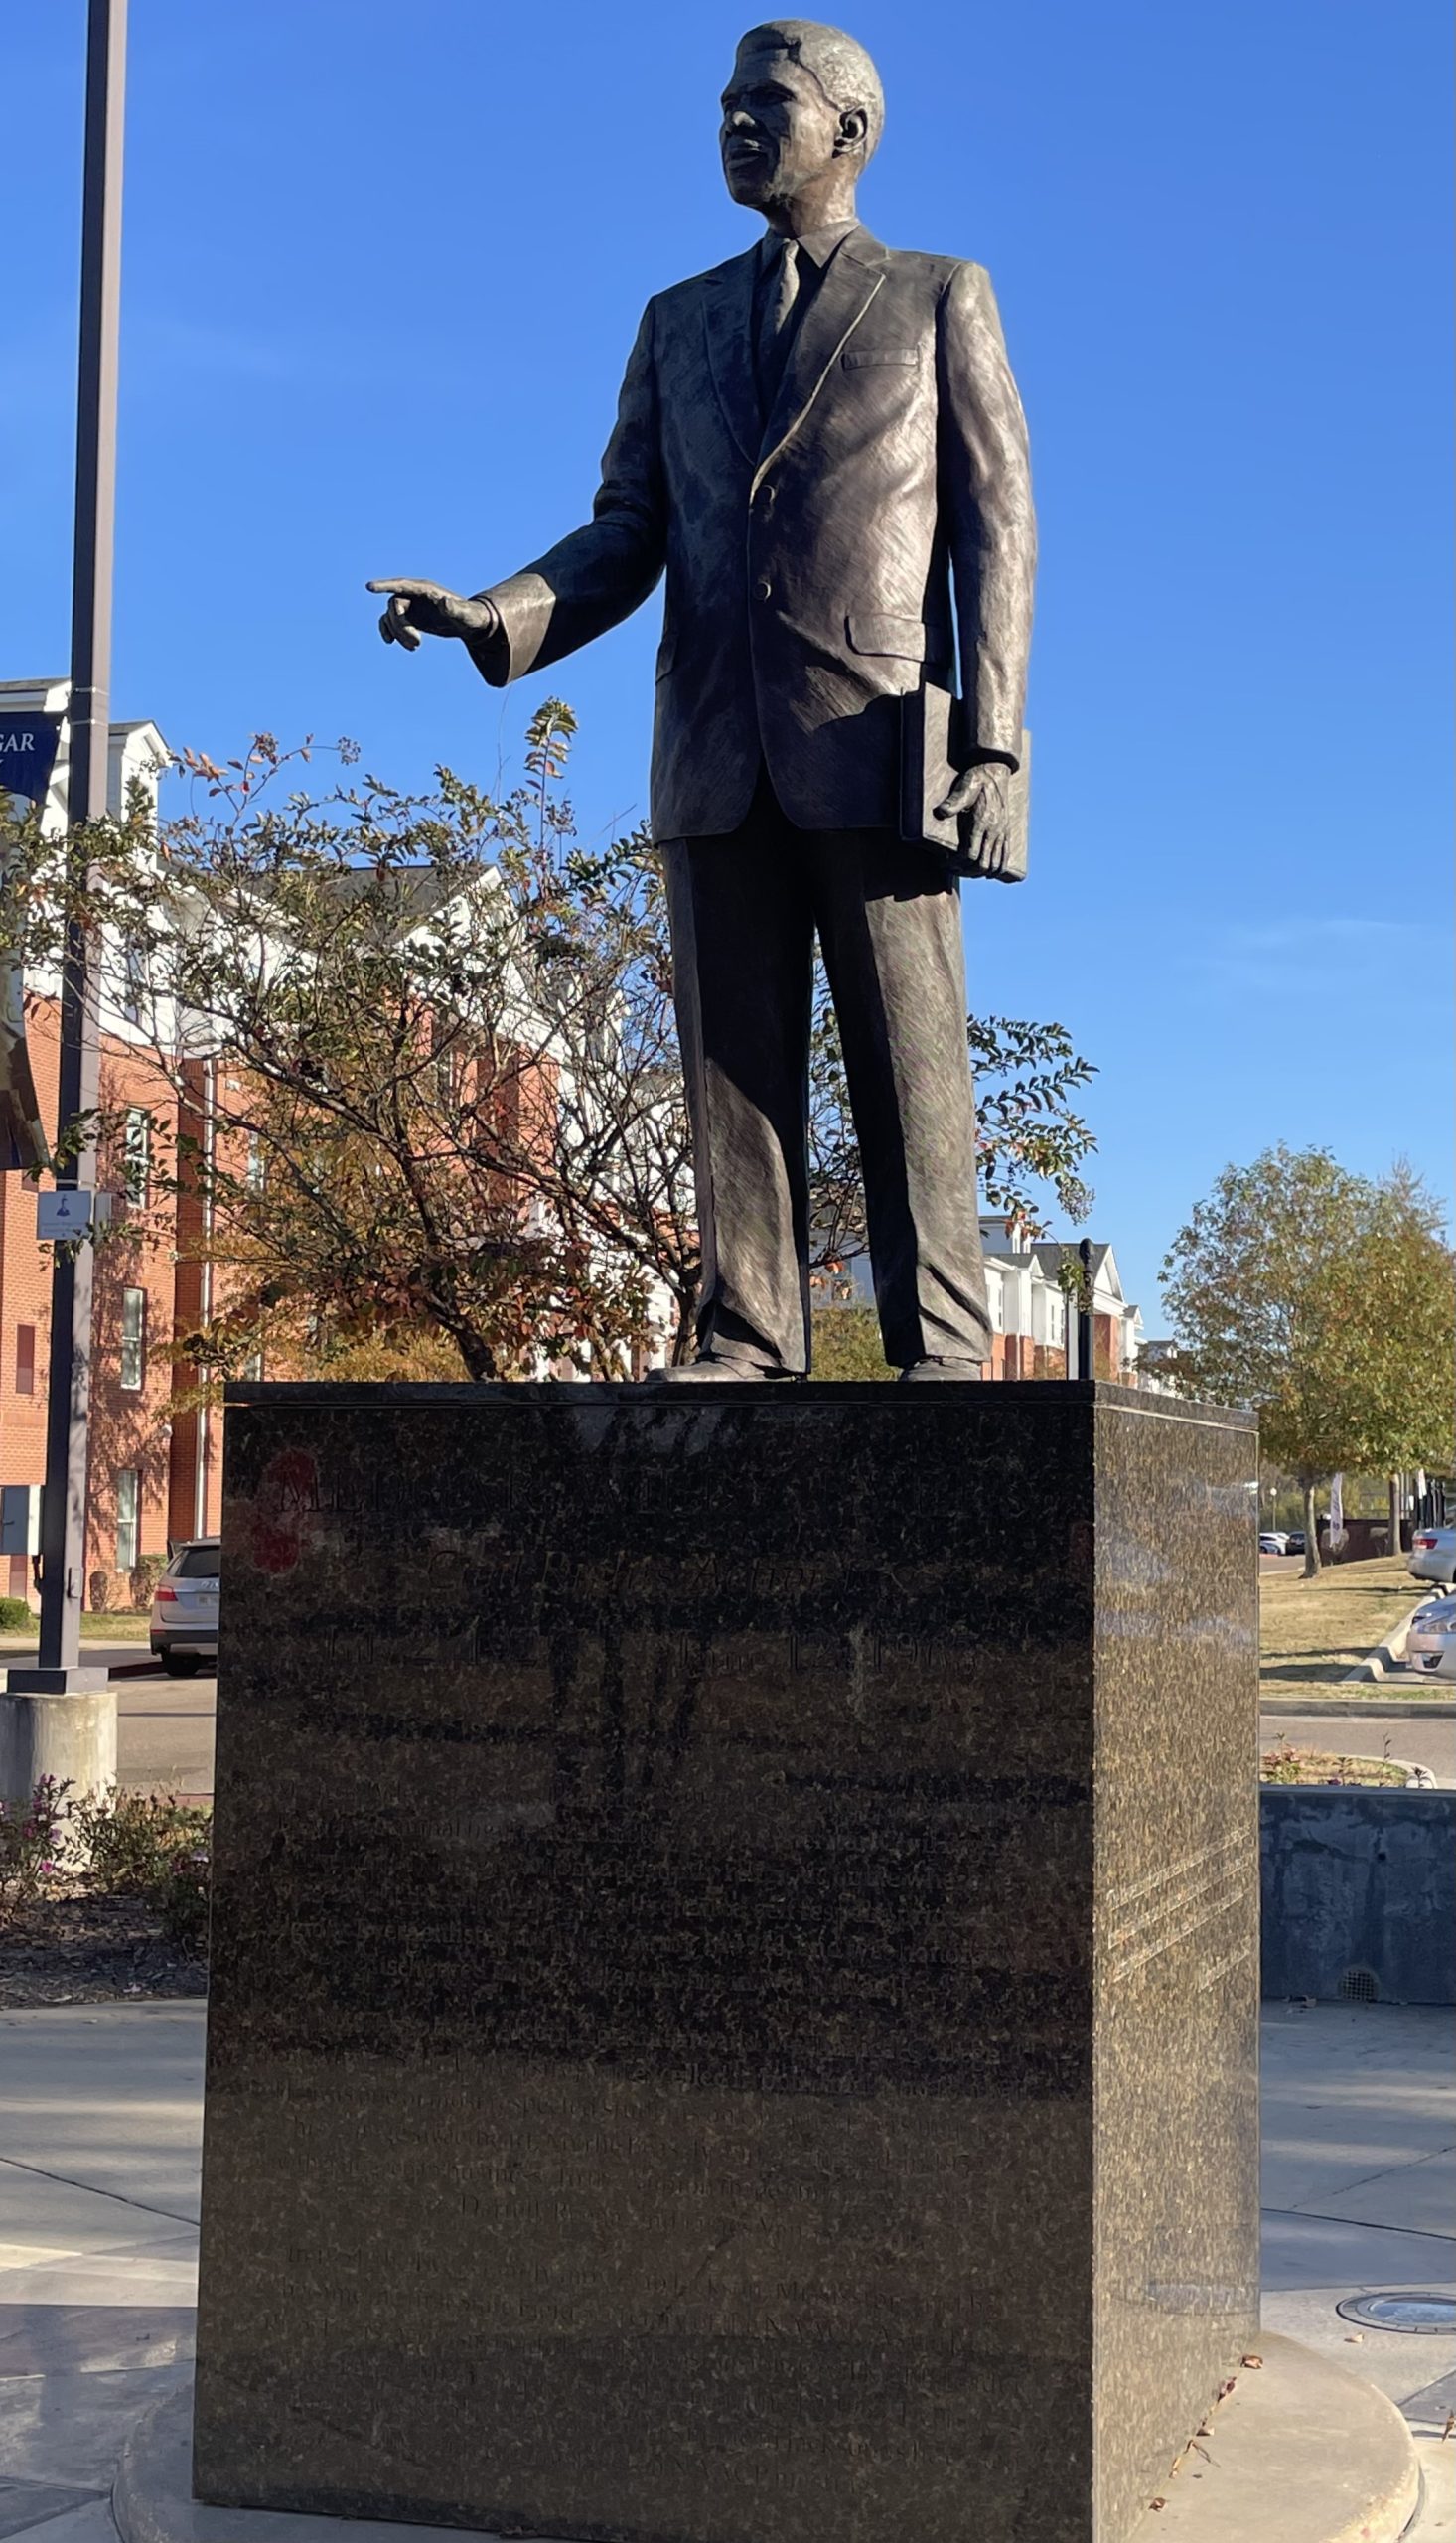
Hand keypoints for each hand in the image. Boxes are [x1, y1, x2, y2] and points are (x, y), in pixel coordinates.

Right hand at [367, 579, 499, 651]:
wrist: (470, 623)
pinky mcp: (410, 617)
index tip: (369, 588)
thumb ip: (454, 608)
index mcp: (426, 589)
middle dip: (401, 626)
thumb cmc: (470, 617)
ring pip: (392, 616)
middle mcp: (415, 595)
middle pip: (395, 606)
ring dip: (398, 633)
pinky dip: (388, 631)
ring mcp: (411, 605)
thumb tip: (444, 602)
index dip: (385, 585)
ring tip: (415, 647)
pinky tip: (391, 642)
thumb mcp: (464, 614)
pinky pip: (391, 622)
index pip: (401, 585)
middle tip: (417, 644)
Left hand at [934, 759, 1012, 872]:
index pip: (969, 854)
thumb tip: (940, 812)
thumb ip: (954, 801)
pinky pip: (1005, 857)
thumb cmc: (976, 779)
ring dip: (979, 873)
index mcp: (981, 821)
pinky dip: (996, 869)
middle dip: (965, 872)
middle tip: (952, 869)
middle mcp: (994, 830)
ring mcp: (1002, 832)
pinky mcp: (1006, 832)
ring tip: (965, 871)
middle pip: (982, 864)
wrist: (995, 770)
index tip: (944, 863)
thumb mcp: (964, 787)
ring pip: (995, 865)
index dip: (955, 864)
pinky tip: (984, 871)